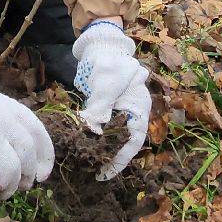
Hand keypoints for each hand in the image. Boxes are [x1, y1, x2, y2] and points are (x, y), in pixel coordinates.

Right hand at [0, 82, 53, 214]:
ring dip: (7, 189)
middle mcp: (2, 121)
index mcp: (10, 109)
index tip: (43, 175)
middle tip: (19, 186)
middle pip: (26, 156)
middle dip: (25, 177)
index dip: (44, 159)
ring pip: (10, 172)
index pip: (38, 135)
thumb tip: (30, 167)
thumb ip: (10, 129)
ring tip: (1, 194)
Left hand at [72, 21, 149, 177]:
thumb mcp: (106, 81)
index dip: (121, 159)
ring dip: (101, 150)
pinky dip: (93, 139)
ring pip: (112, 138)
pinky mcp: (107, 111)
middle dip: (110, 159)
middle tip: (93, 173)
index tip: (106, 173)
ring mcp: (120, 113)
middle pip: (124, 143)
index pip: (134, 141)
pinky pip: (102, 129)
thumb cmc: (109, 62)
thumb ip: (101, 104)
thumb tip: (93, 127)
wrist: (101, 48)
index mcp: (139, 108)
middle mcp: (132, 114)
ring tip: (86, 164)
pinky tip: (82, 146)